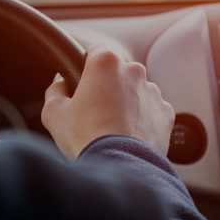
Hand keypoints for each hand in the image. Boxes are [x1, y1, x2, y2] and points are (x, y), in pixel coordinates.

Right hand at [41, 47, 174, 158]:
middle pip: (114, 71)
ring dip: (123, 101)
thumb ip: (54, 90)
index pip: (93, 51)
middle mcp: (134, 70)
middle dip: (104, 85)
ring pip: (133, 90)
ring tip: (109, 127)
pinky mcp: (166, 113)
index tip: (77, 83)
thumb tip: (60, 85)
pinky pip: (149, 110)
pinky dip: (139, 119)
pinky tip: (125, 136)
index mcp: (105, 62)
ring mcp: (153, 92)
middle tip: (90, 110)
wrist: (119, 167)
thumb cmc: (84, 136)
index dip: (82, 66)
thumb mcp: (53, 112)